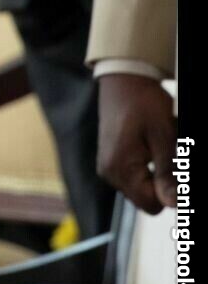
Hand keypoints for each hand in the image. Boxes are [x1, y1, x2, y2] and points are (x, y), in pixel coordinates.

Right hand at [97, 74, 177, 212]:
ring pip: (141, 187)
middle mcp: (110, 171)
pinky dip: (146, 165)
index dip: (169, 191)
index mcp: (120, 168)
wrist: (123, 79)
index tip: (175, 169)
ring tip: (159, 145)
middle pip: (146, 198)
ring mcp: (108, 166)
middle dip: (163, 181)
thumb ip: (167, 172)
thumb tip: (173, 204)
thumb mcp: (162, 135)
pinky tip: (150, 145)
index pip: (152, 204)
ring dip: (156, 173)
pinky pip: (133, 175)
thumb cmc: (141, 101)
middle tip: (168, 152)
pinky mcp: (110, 159)